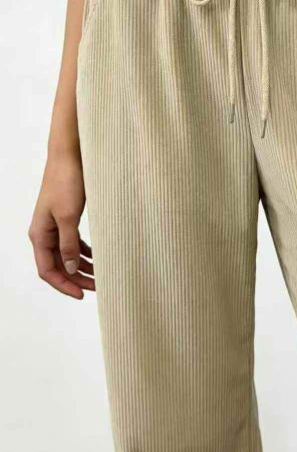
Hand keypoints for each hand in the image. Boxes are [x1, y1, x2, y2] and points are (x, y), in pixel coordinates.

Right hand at [28, 149, 93, 298]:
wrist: (70, 156)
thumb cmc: (66, 182)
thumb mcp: (68, 217)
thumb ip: (68, 244)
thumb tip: (71, 269)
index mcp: (39, 235)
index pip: (48, 270)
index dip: (64, 285)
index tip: (82, 295)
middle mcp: (44, 233)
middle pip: (58, 265)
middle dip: (77, 278)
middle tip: (98, 287)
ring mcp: (55, 225)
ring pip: (67, 255)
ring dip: (82, 266)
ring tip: (101, 275)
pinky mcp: (66, 217)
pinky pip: (73, 242)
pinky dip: (84, 252)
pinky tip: (97, 257)